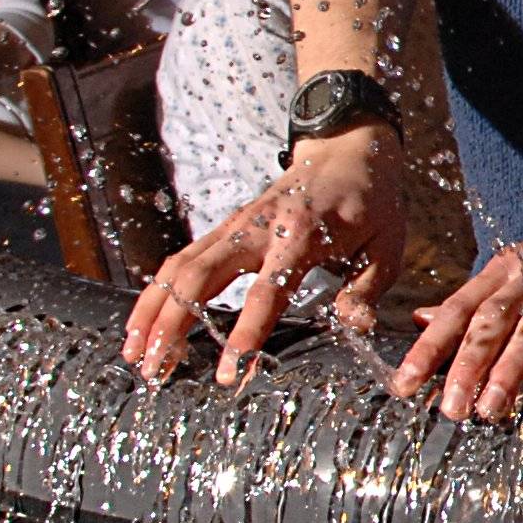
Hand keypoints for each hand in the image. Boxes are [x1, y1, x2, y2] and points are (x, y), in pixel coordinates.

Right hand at [121, 124, 404, 386]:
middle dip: (173, 325)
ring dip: (153, 311)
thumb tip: (353, 327)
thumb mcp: (387, 244)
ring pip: (179, 267)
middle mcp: (257, 228)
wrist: (347, 148)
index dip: (246, 333)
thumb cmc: (370, 202)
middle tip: (156, 372)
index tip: (229, 374)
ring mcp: (234, 225)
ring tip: (135, 358)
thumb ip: (367, 289)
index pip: (267, 290)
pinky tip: (142, 325)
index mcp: (301, 235)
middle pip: (200, 276)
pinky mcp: (224, 228)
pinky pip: (181, 260)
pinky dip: (156, 293)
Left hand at [396, 202, 522, 418]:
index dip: (431, 346)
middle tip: (450, 408)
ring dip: (513, 368)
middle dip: (467, 363)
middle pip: (494, 318)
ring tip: (494, 409)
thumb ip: (480, 297)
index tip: (404, 385)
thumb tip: (425, 319)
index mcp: (511, 267)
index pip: (461, 307)